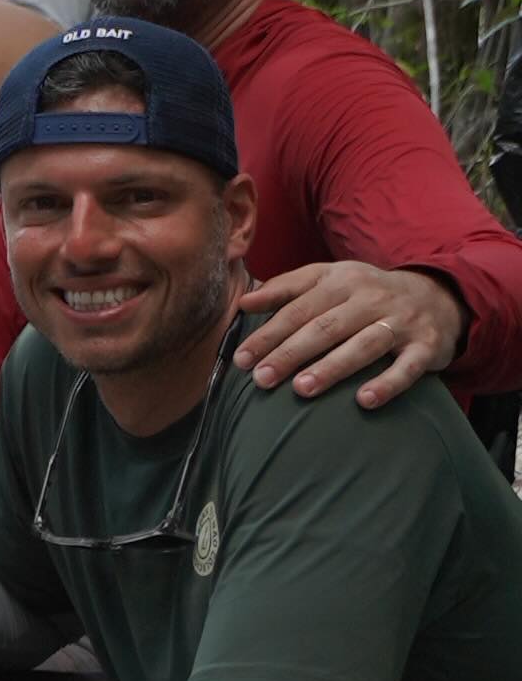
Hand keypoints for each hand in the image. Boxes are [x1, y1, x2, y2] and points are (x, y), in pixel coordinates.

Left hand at [233, 258, 465, 406]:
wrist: (438, 296)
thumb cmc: (368, 293)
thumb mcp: (330, 279)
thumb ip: (287, 288)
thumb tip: (244, 303)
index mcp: (341, 281)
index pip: (298, 309)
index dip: (268, 334)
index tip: (242, 359)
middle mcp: (370, 298)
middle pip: (325, 327)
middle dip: (291, 353)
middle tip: (262, 379)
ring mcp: (400, 322)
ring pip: (362, 346)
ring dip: (331, 368)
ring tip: (301, 389)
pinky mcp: (426, 346)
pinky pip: (407, 368)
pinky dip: (387, 384)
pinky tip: (364, 401)